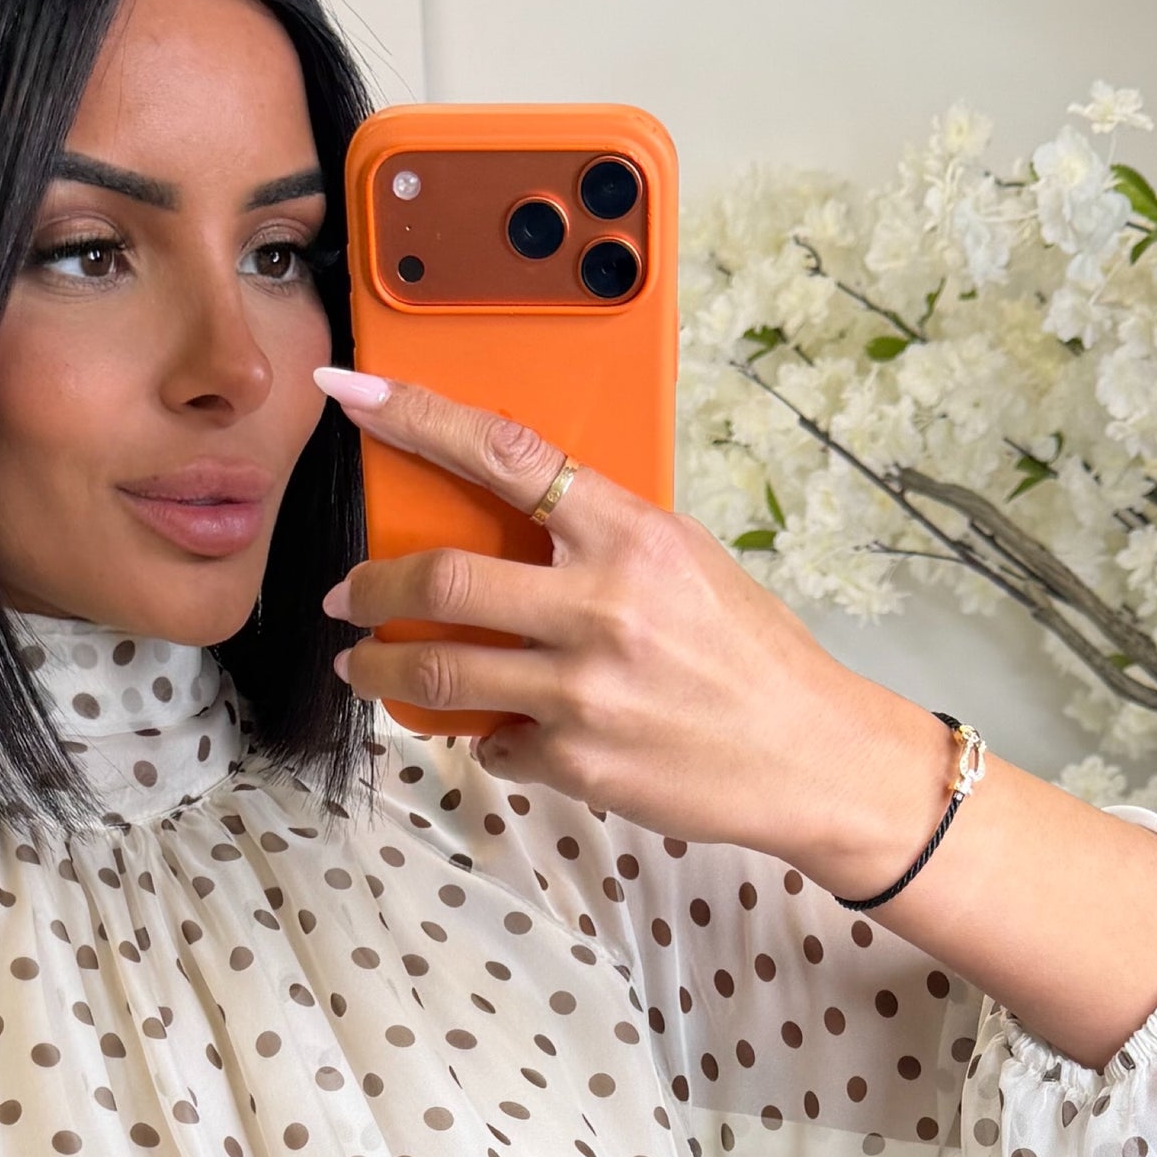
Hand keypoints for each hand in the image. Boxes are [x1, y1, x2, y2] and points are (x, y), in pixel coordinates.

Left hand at [313, 366, 947, 895]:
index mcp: (631, 535)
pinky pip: (493, 742)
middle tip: (344, 593)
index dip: (416, 417)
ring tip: (362, 665)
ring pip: (439, 673)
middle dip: (368, 586)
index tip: (354, 394)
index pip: (503, 454)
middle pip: (440, 580)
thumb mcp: (685, 561)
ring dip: (379, 668)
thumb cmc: (750, 652)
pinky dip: (486, 734)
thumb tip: (506, 520)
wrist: (811, 755)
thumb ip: (597, 538)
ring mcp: (583, 691)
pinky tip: (502, 730)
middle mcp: (602, 608)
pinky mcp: (576, 762)